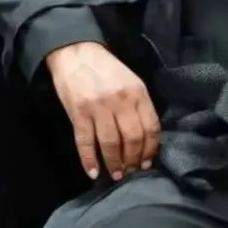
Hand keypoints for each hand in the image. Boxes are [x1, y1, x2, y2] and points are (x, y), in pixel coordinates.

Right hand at [47, 41, 160, 181]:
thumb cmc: (107, 69)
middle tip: (131, 171)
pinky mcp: (78, 113)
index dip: (150, 149)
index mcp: (137, 92)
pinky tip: (93, 172)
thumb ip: (139, 105)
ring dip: (114, 164)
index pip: (150, 127)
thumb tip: (146, 137)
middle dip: (133, 160)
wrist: (76, 53)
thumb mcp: (131, 81)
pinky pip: (85, 142)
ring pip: (110, 144)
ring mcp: (98, 108)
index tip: (147, 162)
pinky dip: (89, 160)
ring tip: (116, 175)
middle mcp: (120, 101)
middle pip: (132, 139)